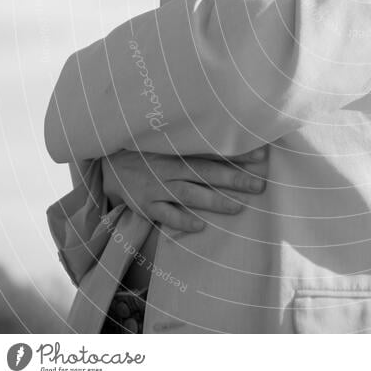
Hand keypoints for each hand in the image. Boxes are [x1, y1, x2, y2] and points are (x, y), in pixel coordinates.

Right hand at [100, 145, 268, 232]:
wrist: (109, 166)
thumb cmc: (148, 154)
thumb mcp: (171, 146)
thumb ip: (197, 148)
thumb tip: (231, 144)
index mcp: (179, 151)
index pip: (213, 152)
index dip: (237, 154)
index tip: (262, 156)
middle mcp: (170, 169)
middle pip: (207, 173)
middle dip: (235, 179)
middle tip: (260, 185)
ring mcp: (157, 188)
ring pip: (190, 195)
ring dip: (214, 201)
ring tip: (238, 208)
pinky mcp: (146, 205)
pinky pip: (165, 215)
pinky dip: (182, 220)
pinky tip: (200, 226)